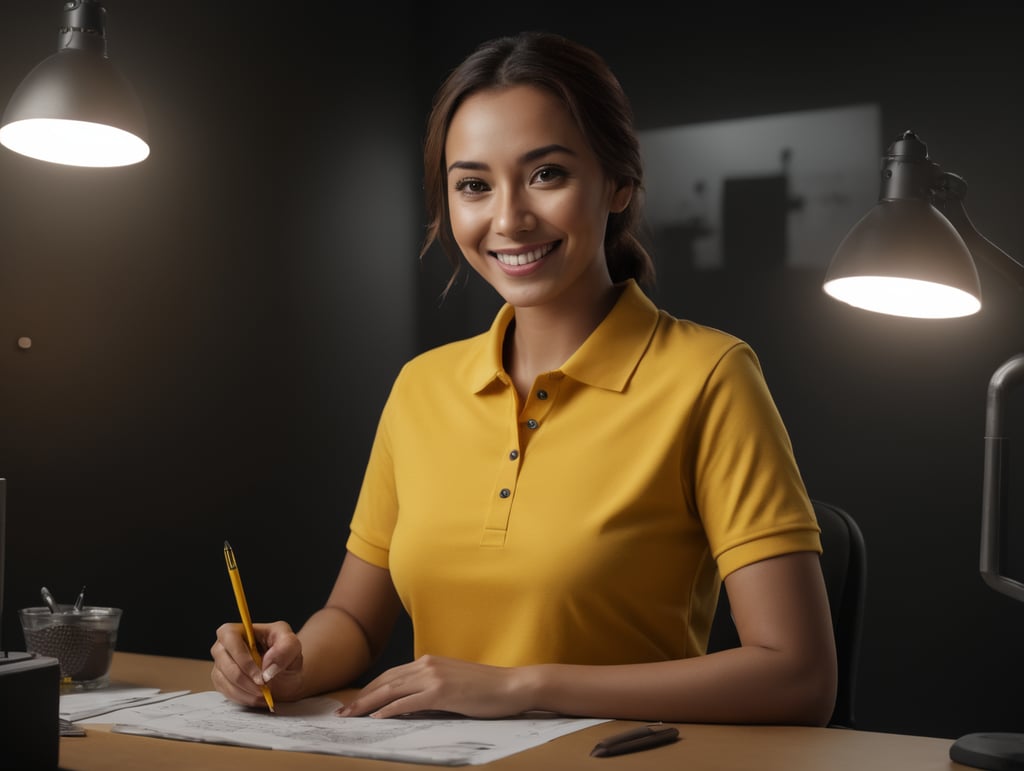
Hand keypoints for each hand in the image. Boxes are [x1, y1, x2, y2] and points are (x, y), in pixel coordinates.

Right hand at [210, 620, 303, 706]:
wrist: (285, 674)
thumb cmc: (285, 654)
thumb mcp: (293, 645)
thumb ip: (286, 647)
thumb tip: (268, 662)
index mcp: (241, 629)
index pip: (230, 637)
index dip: (243, 658)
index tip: (261, 676)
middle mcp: (225, 644)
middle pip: (224, 662)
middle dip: (245, 679)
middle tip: (263, 687)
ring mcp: (220, 663)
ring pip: (224, 679)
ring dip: (245, 691)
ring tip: (264, 693)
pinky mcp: (220, 680)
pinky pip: (226, 692)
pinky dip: (243, 698)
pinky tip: (257, 697)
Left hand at [338, 654, 530, 718]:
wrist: (512, 686)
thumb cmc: (487, 689)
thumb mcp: (453, 684)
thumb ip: (430, 689)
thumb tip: (409, 704)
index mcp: (430, 661)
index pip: (392, 675)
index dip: (370, 689)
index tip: (354, 701)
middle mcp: (428, 664)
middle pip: (386, 681)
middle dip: (361, 697)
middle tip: (342, 712)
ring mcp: (434, 677)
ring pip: (391, 690)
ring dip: (367, 704)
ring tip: (350, 715)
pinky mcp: (442, 692)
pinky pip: (408, 701)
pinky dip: (389, 709)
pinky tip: (377, 717)